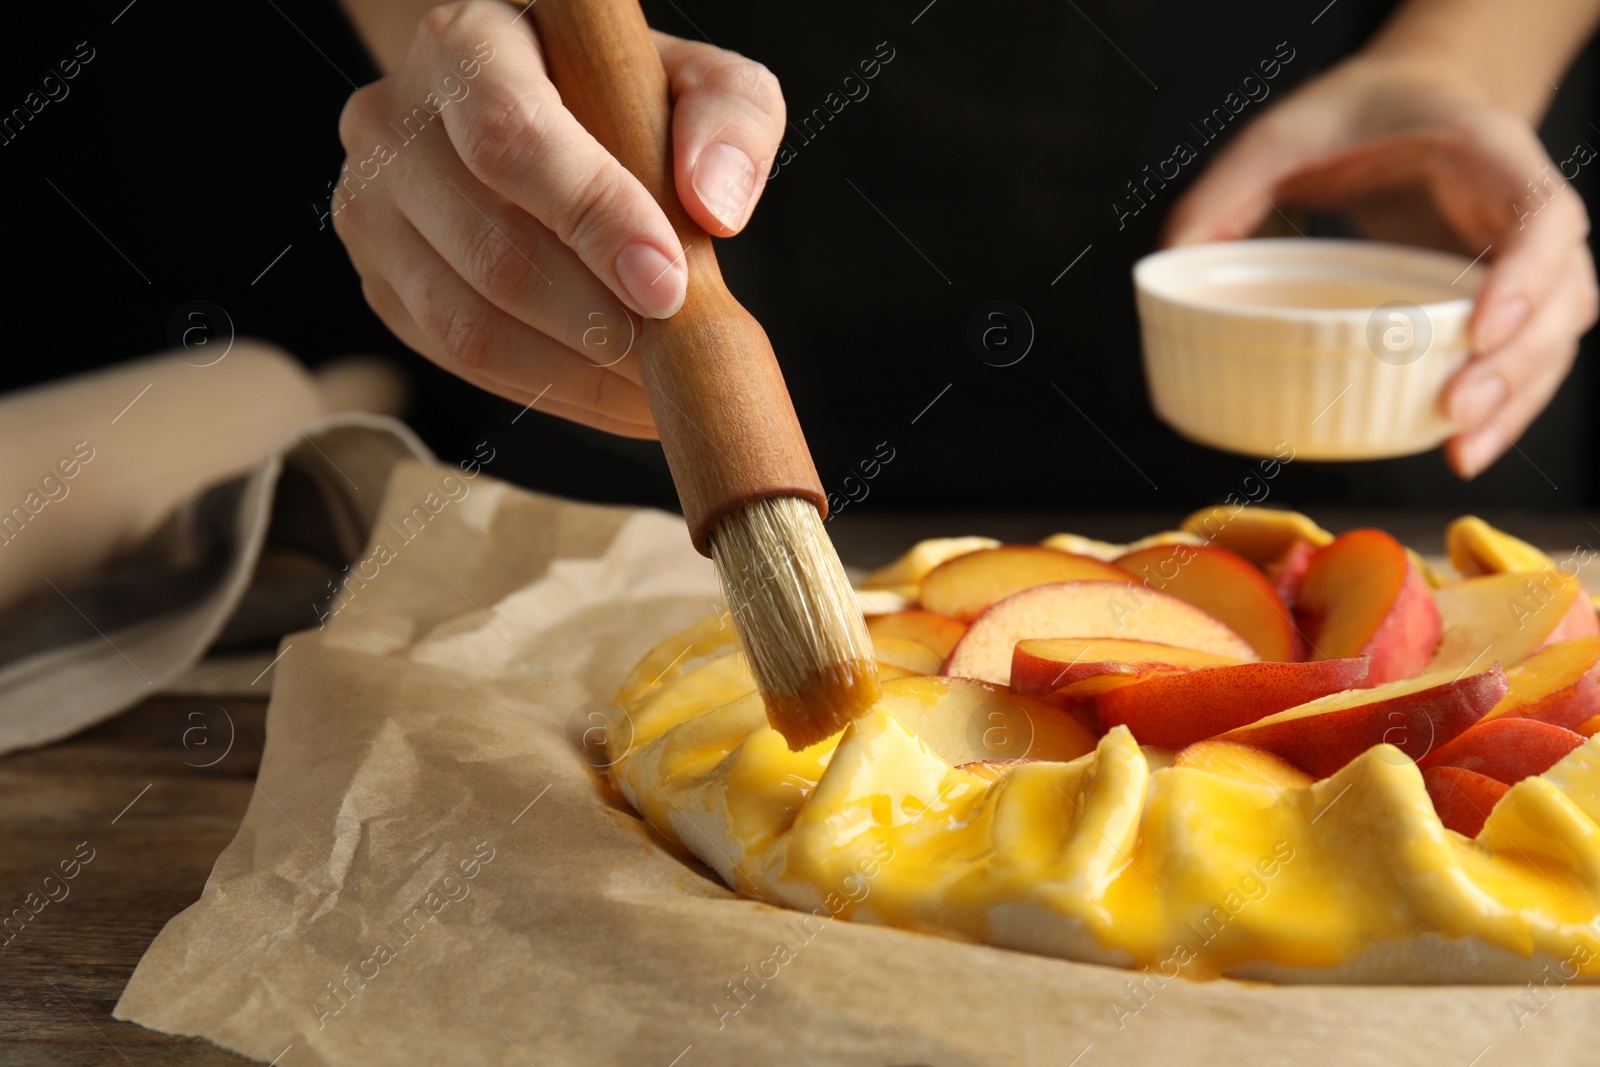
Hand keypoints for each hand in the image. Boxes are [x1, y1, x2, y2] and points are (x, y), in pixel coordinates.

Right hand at [332, 1, 784, 436]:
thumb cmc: (613, 90)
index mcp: (465, 44)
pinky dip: (550, 390)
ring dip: (578, 373)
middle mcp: (393, 124)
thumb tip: (713, 207)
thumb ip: (727, 116)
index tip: (670, 286)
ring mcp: (372, 212)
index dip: (594, 220)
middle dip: (600, 322)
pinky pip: (460, 361)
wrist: (529, 102)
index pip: (512, 137)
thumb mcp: (691, 74)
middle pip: (492, 250)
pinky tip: (619, 394)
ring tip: (660, 389)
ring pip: (467, 324)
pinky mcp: (382, 284)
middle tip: (680, 359)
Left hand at [1165, 55, 1597, 477]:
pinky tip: (1462, 445)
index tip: (1479, 329)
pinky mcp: (1503, 298)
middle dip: (1517, 362)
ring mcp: (1523, 259)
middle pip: (1564, 293)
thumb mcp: (1282, 134)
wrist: (1407, 99)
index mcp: (1487, 153)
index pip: (1540, 216)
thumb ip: (1228, 189)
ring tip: (1461, 450)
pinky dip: (1504, 404)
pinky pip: (1527, 355)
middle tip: (1455, 411)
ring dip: (1517, 399)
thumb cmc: (1358, 115)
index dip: (1525, 276)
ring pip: (1556, 336)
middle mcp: (1522, 208)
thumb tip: (1172, 258)